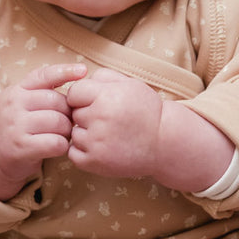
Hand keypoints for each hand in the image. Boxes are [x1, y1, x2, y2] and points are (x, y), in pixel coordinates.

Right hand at [0, 63, 85, 199]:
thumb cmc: (17, 128)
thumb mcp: (20, 104)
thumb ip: (41, 92)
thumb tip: (76, 80)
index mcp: (15, 91)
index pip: (43, 76)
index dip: (64, 71)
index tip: (83, 70)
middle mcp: (13, 105)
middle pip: (57, 101)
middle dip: (68, 113)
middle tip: (66, 123)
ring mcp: (16, 126)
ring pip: (59, 122)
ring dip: (67, 131)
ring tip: (62, 135)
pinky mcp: (21, 147)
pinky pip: (56, 143)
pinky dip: (62, 146)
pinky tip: (57, 147)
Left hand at [66, 70, 233, 189]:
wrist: (164, 143)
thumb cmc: (146, 111)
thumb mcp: (130, 84)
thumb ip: (102, 76)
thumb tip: (77, 80)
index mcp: (106, 96)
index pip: (74, 92)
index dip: (84, 96)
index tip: (98, 102)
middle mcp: (99, 119)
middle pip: (73, 113)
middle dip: (86, 114)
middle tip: (107, 120)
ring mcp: (95, 143)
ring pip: (74, 133)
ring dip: (85, 133)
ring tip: (107, 134)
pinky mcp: (94, 162)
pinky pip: (73, 152)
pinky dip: (84, 150)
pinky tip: (102, 147)